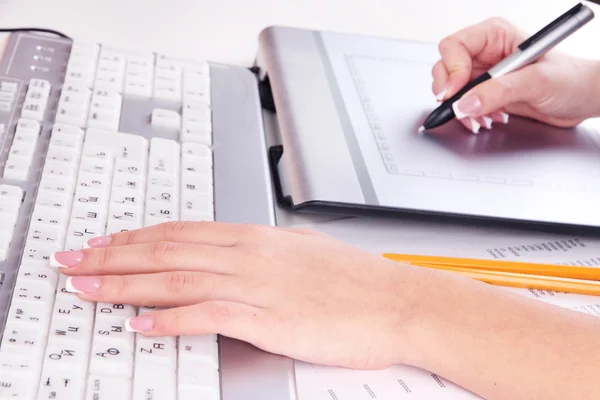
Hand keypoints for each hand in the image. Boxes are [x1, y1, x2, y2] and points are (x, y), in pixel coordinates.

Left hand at [52, 221, 431, 369]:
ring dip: (127, 284)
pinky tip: (144, 324)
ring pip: (177, 279)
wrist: (397, 301)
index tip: (107, 241)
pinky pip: (208, 315)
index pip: (182, 232)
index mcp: (257, 239)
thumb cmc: (357, 280)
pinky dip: (171, 319)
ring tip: (89, 287)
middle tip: (76, 259)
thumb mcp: (303, 253)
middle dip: (114, 256)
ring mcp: (257, 285)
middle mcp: (250, 256)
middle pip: (167, 251)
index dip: (137, 237)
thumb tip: (238, 256)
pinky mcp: (269, 319)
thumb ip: (264, 254)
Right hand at [433, 17, 599, 132]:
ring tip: (480, 118)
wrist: (582, 99)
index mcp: (495, 35)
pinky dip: (468, 116)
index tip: (454, 92)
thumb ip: (499, 92)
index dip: (450, 70)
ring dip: (459, 108)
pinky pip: (462, 104)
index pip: (454, 46)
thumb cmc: (570, 79)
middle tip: (459, 108)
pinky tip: (485, 119)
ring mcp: (484, 74)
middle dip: (449, 92)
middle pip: (445, 68)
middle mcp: (486, 53)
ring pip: (450, 89)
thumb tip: (466, 103)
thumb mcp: (536, 82)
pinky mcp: (485, 93)